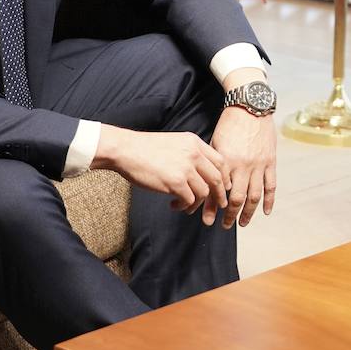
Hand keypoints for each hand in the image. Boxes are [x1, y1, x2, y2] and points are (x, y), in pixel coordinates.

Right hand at [92, 124, 229, 215]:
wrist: (126, 150)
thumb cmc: (146, 149)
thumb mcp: (175, 142)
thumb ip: (190, 153)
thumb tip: (202, 173)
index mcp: (195, 143)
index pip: (220, 161)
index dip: (224, 177)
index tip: (222, 187)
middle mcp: (194, 154)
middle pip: (217, 179)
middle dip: (219, 195)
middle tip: (217, 205)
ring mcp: (185, 168)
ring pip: (204, 192)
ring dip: (197, 204)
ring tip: (186, 206)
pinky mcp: (175, 182)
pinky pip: (189, 200)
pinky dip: (184, 206)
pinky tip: (174, 205)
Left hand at [210, 68, 276, 228]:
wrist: (251, 107)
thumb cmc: (229, 124)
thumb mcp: (215, 143)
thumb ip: (214, 164)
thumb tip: (206, 183)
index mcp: (227, 161)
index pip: (219, 191)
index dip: (212, 207)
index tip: (207, 219)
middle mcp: (243, 165)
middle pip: (237, 198)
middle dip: (230, 215)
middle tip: (225, 225)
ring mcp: (259, 165)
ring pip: (255, 196)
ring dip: (249, 212)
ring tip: (243, 223)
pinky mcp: (270, 162)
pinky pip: (271, 186)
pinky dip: (269, 200)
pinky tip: (265, 212)